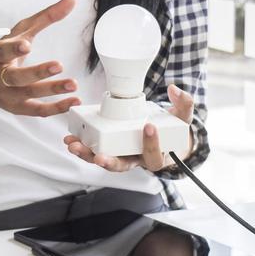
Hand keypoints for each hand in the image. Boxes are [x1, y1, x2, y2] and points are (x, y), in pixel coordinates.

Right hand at [0, 0, 81, 116]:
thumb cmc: (5, 53)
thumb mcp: (20, 32)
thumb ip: (46, 17)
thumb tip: (71, 0)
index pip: (3, 51)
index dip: (14, 49)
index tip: (26, 45)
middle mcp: (1, 76)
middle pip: (17, 77)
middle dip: (38, 72)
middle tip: (58, 65)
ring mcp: (9, 95)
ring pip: (30, 94)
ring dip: (53, 90)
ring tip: (73, 84)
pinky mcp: (20, 109)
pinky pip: (38, 111)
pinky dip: (57, 108)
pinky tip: (74, 101)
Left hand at [64, 84, 195, 172]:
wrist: (162, 136)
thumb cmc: (171, 129)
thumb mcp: (182, 117)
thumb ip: (184, 103)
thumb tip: (174, 89)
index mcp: (156, 156)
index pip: (154, 155)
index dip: (151, 144)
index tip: (149, 127)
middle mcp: (136, 160)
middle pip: (122, 166)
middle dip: (109, 162)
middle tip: (99, 157)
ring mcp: (121, 155)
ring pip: (103, 160)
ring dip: (87, 155)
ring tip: (75, 146)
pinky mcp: (109, 147)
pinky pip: (94, 151)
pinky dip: (82, 146)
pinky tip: (70, 139)